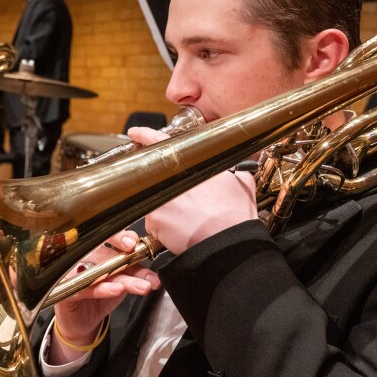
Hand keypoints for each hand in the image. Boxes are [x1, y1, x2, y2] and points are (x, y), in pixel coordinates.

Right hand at [49, 230, 159, 363]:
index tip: (136, 243)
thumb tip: (153, 273)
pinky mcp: (66, 291)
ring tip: (142, 285)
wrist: (80, 323)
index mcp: (96, 251)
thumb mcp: (120, 282)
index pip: (109, 237)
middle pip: (104, 251)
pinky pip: (86, 289)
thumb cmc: (98, 295)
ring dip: (124, 278)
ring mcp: (72, 273)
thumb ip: (132, 272)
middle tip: (135, 250)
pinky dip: (103, 289)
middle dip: (123, 251)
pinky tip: (117, 289)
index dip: (123, 237)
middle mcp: (82, 258)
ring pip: (100, 271)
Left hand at [128, 126, 257, 255]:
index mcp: (190, 163)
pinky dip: (166, 228)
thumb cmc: (236, 215)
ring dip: (168, 210)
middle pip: (156, 177)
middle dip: (164, 187)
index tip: (135, 133)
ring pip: (155, 202)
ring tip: (190, 221)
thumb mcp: (241, 182)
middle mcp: (170, 178)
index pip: (160, 141)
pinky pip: (155, 223)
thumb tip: (230, 172)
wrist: (229, 244)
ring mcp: (159, 199)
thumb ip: (229, 172)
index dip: (145, 135)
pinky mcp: (154, 220)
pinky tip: (183, 231)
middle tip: (177, 199)